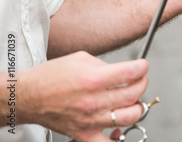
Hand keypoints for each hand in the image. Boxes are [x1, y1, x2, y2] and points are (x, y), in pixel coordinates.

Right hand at [18, 51, 148, 141]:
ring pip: (129, 118)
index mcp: (93, 79)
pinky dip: (119, 137)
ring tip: (133, 101)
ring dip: (137, 107)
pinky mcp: (84, 134)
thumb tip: (124, 71)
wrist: (28, 96)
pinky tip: (119, 127)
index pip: (131, 73)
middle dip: (142, 84)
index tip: (143, 66)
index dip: (142, 67)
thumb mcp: (81, 59)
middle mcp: (93, 101)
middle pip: (134, 95)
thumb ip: (106, 65)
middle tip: (140, 80)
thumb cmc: (51, 77)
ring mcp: (90, 120)